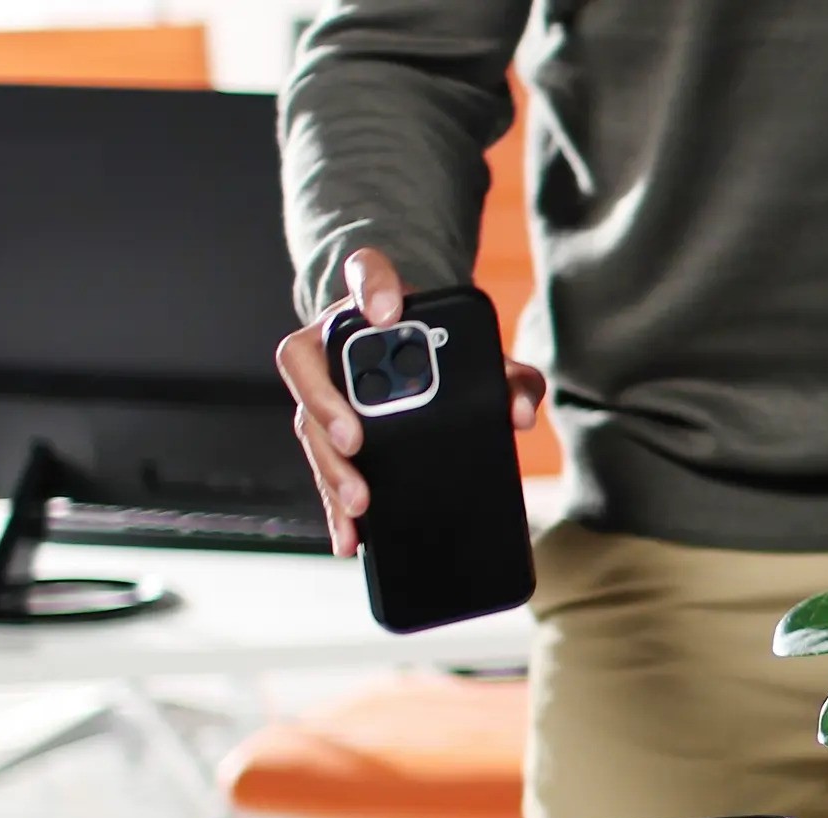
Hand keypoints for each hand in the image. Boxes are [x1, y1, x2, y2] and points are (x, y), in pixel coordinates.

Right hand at [274, 247, 546, 554]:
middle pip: (308, 365)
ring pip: (306, 422)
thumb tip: (521, 413)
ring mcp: (321, 387)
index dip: (370, 286)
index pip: (364, 270)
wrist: (420, 362)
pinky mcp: (324, 432)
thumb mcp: (485, 359)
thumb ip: (511, 377)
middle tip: (355, 441)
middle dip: (328, 406)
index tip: (385, 310)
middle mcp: (333, 340)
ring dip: (329, 466)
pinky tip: (348, 536)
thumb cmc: (448, 354)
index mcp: (373, 304)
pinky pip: (320, 466)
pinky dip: (333, 504)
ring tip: (358, 500)